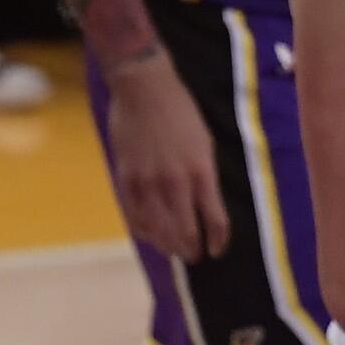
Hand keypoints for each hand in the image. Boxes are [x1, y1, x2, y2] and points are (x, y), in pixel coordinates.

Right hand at [107, 54, 230, 261]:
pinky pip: (135, 217)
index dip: (217, 242)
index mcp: (202, 171)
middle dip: (192, 250)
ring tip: (174, 251)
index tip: (216, 251)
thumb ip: (204, 178)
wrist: (144, 89)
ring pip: (159, 231)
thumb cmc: (180, 112)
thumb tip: (204, 209)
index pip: (215, 221)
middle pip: (186, 232)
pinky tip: (151, 234)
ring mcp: (148, 183)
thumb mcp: (204, 143)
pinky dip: (145, 231)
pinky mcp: (126, 179)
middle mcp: (176, 182)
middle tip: (193, 255)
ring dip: (168, 246)